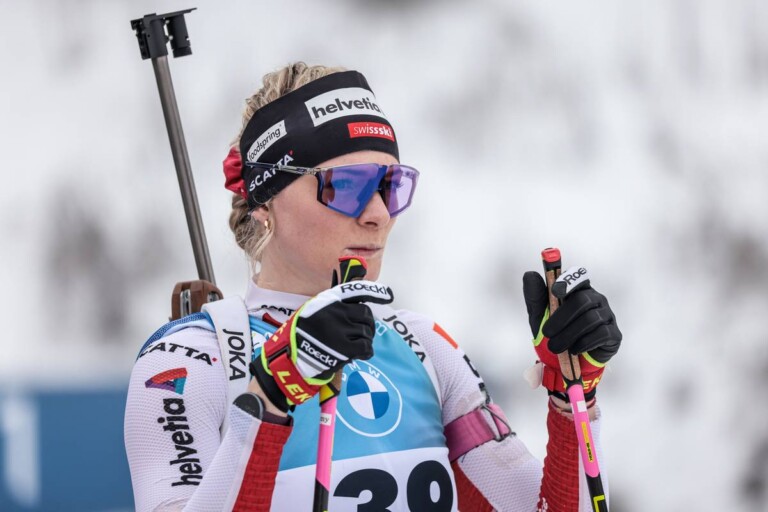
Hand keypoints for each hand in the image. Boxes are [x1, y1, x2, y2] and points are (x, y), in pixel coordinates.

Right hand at [250, 280, 393, 411]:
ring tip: (353, 344)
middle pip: (366, 314)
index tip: (388, 295)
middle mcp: (335, 312)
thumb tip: (359, 301)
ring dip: (364, 339)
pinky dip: (365, 351)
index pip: (355, 290)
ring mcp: (340, 330)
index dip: (374, 292)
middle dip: (367, 323)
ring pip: (367, 332)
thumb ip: (334, 305)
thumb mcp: (313, 310)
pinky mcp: (344, 349)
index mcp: (328, 300)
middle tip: (360, 331)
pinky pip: (366, 347)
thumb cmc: (303, 334)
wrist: (291, 358)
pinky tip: (358, 353)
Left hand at [522, 266, 620, 400]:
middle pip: (582, 300)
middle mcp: (596, 299)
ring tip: (555, 347)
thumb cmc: (555, 332)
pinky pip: (602, 334)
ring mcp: (607, 315)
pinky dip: (584, 343)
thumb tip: (529, 274)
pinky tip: (574, 349)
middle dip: (561, 318)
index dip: (569, 281)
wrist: (566, 362)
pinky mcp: (614, 334)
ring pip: (590, 319)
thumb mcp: (540, 315)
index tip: (555, 290)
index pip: (578, 278)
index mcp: (579, 290)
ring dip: (569, 335)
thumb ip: (535, 296)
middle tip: (546, 333)